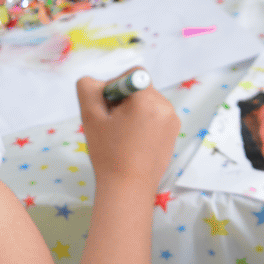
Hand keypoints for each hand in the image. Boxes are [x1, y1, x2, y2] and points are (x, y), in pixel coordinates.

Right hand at [76, 75, 178, 193]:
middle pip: (141, 88)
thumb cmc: (108, 152)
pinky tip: (134, 141)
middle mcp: (166, 106)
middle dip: (125, 100)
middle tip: (113, 124)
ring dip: (134, 111)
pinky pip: (156, 116)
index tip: (109, 109)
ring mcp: (173, 120)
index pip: (132, 75)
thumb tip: (99, 81)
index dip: (116, 87)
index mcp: (149, 99)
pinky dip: (144, 122)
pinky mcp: (174, 133)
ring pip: (149, 102)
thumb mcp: (90, 116)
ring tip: (123, 134)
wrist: (129, 188)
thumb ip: (89, 88)